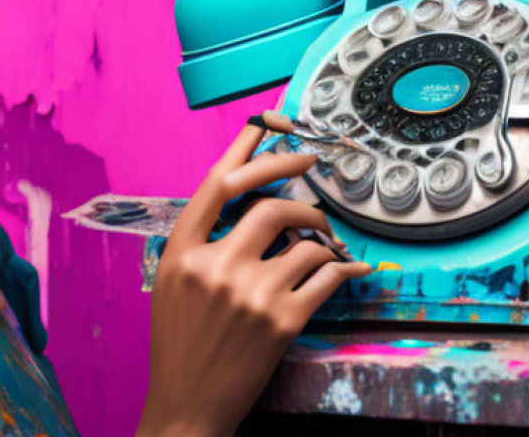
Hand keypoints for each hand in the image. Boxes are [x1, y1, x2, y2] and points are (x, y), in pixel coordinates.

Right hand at [136, 124, 371, 436]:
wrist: (186, 405)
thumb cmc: (181, 343)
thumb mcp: (175, 283)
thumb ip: (204, 241)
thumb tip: (248, 200)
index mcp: (182, 252)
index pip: (218, 184)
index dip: (246, 147)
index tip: (269, 122)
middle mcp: (215, 266)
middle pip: (268, 203)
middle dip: (297, 183)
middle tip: (313, 166)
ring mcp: (250, 294)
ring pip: (304, 240)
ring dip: (322, 233)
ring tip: (324, 238)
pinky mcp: (282, 322)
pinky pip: (326, 277)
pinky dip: (345, 269)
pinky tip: (353, 268)